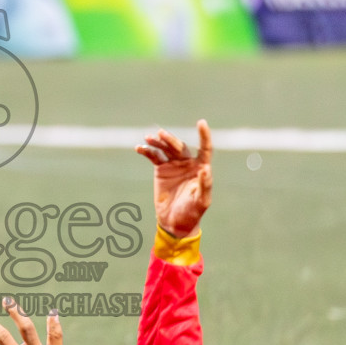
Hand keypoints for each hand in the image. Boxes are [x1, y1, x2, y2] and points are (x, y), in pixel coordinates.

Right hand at [135, 120, 211, 237]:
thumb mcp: (201, 201)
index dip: (204, 136)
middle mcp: (188, 163)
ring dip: (158, 142)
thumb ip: (204, 185)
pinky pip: (154, 156)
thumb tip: (205, 170)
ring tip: (149, 138)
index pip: (205, 148)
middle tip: (160, 134)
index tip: (201, 122)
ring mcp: (174, 164)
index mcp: (201, 168)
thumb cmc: (192, 212)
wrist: (175, 222)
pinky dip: (147, 151)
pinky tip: (139, 148)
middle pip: (180, 146)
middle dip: (171, 139)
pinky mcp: (161, 169)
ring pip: (166, 148)